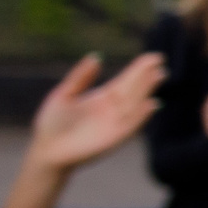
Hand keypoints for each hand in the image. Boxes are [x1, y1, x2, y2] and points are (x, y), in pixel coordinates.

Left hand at [27, 51, 163, 171]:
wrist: (47, 151)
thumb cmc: (53, 124)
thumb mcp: (64, 94)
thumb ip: (81, 77)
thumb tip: (97, 57)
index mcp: (103, 98)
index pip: (126, 81)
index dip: (139, 69)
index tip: (153, 57)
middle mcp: (113, 109)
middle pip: (134, 89)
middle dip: (147, 76)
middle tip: (160, 61)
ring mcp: (116, 123)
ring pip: (135, 104)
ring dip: (147, 90)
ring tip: (158, 75)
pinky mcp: (114, 138)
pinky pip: (131, 124)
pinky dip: (141, 115)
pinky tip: (151, 103)